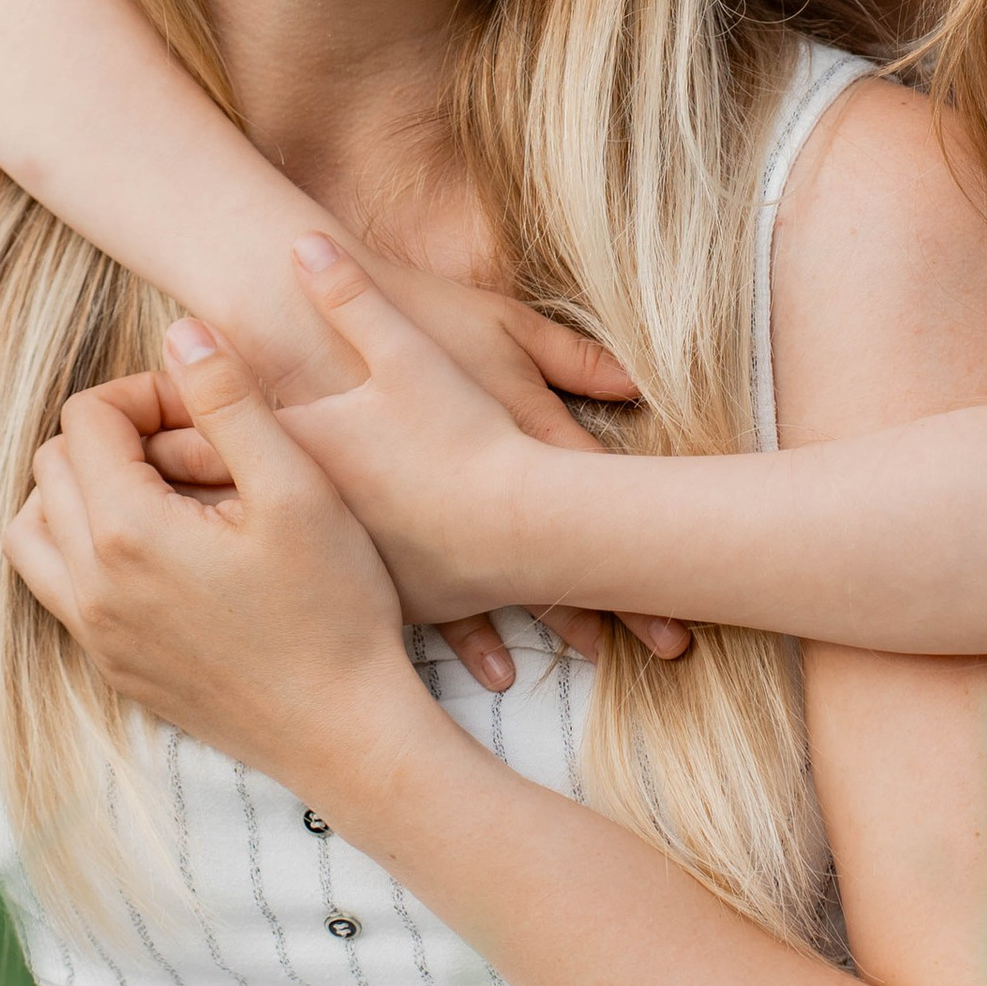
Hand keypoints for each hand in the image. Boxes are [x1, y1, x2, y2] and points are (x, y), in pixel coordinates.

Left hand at [3, 332, 427, 796]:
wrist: (346, 731)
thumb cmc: (335, 605)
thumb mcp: (297, 486)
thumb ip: (229, 400)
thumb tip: (178, 334)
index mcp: (126, 530)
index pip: (86, 417)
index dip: (144, 392)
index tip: (206, 408)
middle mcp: (90, 585)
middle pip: (52, 466)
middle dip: (113, 435)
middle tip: (191, 442)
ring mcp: (96, 635)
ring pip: (35, 531)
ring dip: (81, 492)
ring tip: (160, 488)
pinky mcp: (114, 668)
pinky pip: (59, 589)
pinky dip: (85, 550)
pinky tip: (161, 550)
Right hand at [323, 264, 688, 680]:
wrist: (303, 332)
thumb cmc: (414, 315)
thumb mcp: (495, 323)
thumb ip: (569, 355)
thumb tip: (638, 385)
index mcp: (516, 426)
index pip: (593, 497)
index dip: (641, 549)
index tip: (683, 592)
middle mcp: (479, 485)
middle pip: (559, 554)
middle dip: (616, 602)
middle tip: (671, 646)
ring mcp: (432, 520)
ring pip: (504, 586)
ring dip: (556, 621)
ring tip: (602, 655)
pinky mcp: (388, 540)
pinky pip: (436, 598)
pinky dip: (472, 637)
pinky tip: (501, 670)